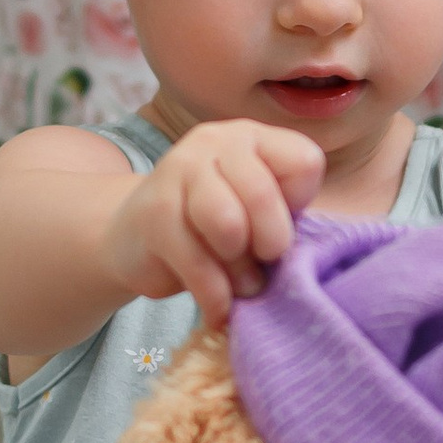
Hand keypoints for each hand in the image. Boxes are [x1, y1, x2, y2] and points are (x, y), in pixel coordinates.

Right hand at [104, 120, 326, 327]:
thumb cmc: (212, 229)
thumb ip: (283, 218)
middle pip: (262, 193)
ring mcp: (178, 170)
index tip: (278, 224)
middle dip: (271, 243)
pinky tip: (217, 305)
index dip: (298, 204)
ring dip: (240, 267)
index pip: (304, 162)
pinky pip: (196, 261)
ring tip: (240, 282)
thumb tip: (307, 256)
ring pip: (227, 223)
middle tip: (263, 263)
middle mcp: (214, 141)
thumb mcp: (256, 214)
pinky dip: (214, 295)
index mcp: (252, 137)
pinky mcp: (152, 211)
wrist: (135, 237)